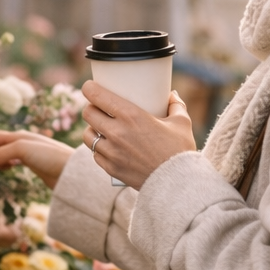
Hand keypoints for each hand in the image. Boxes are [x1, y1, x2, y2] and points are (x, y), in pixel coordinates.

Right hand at [0, 131, 74, 189]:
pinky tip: (1, 171)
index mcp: (19, 136)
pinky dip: (3, 165)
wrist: (72, 172)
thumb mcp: (23, 151)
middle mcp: (23, 142)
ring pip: (4, 154)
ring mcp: (29, 153)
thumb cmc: (50, 157)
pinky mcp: (35, 165)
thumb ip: (2, 153)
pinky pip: (13, 162)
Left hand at [81, 81, 196, 189]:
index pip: (97, 96)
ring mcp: (111, 152)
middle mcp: (117, 132)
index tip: (90, 86)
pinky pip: (95, 154)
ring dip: (92, 129)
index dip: (89, 88)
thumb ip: (176, 105)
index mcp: (131, 115)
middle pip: (88, 113)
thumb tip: (172, 95)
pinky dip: (99, 148)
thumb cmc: (180, 150)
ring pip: (87, 135)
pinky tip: (107, 146)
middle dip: (91, 107)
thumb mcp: (182, 123)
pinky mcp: (111, 168)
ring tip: (100, 128)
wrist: (176, 183)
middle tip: (99, 107)